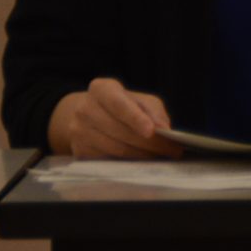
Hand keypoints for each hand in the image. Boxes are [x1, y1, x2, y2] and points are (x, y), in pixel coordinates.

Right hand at [48, 78, 181, 157]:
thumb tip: (164, 129)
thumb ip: (153, 111)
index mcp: (101, 89)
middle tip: (171, 150)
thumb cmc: (120, 104)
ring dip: (141, 154)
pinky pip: (108, 159)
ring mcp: (78, 131)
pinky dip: (128, 162)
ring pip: (115, 148)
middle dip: (149, 143)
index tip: (152, 131)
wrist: (85, 113)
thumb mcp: (138, 99)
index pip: (119, 105)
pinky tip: (142, 160)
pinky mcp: (78, 150)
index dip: (135, 119)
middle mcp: (85, 109)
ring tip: (161, 156)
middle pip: (119, 130)